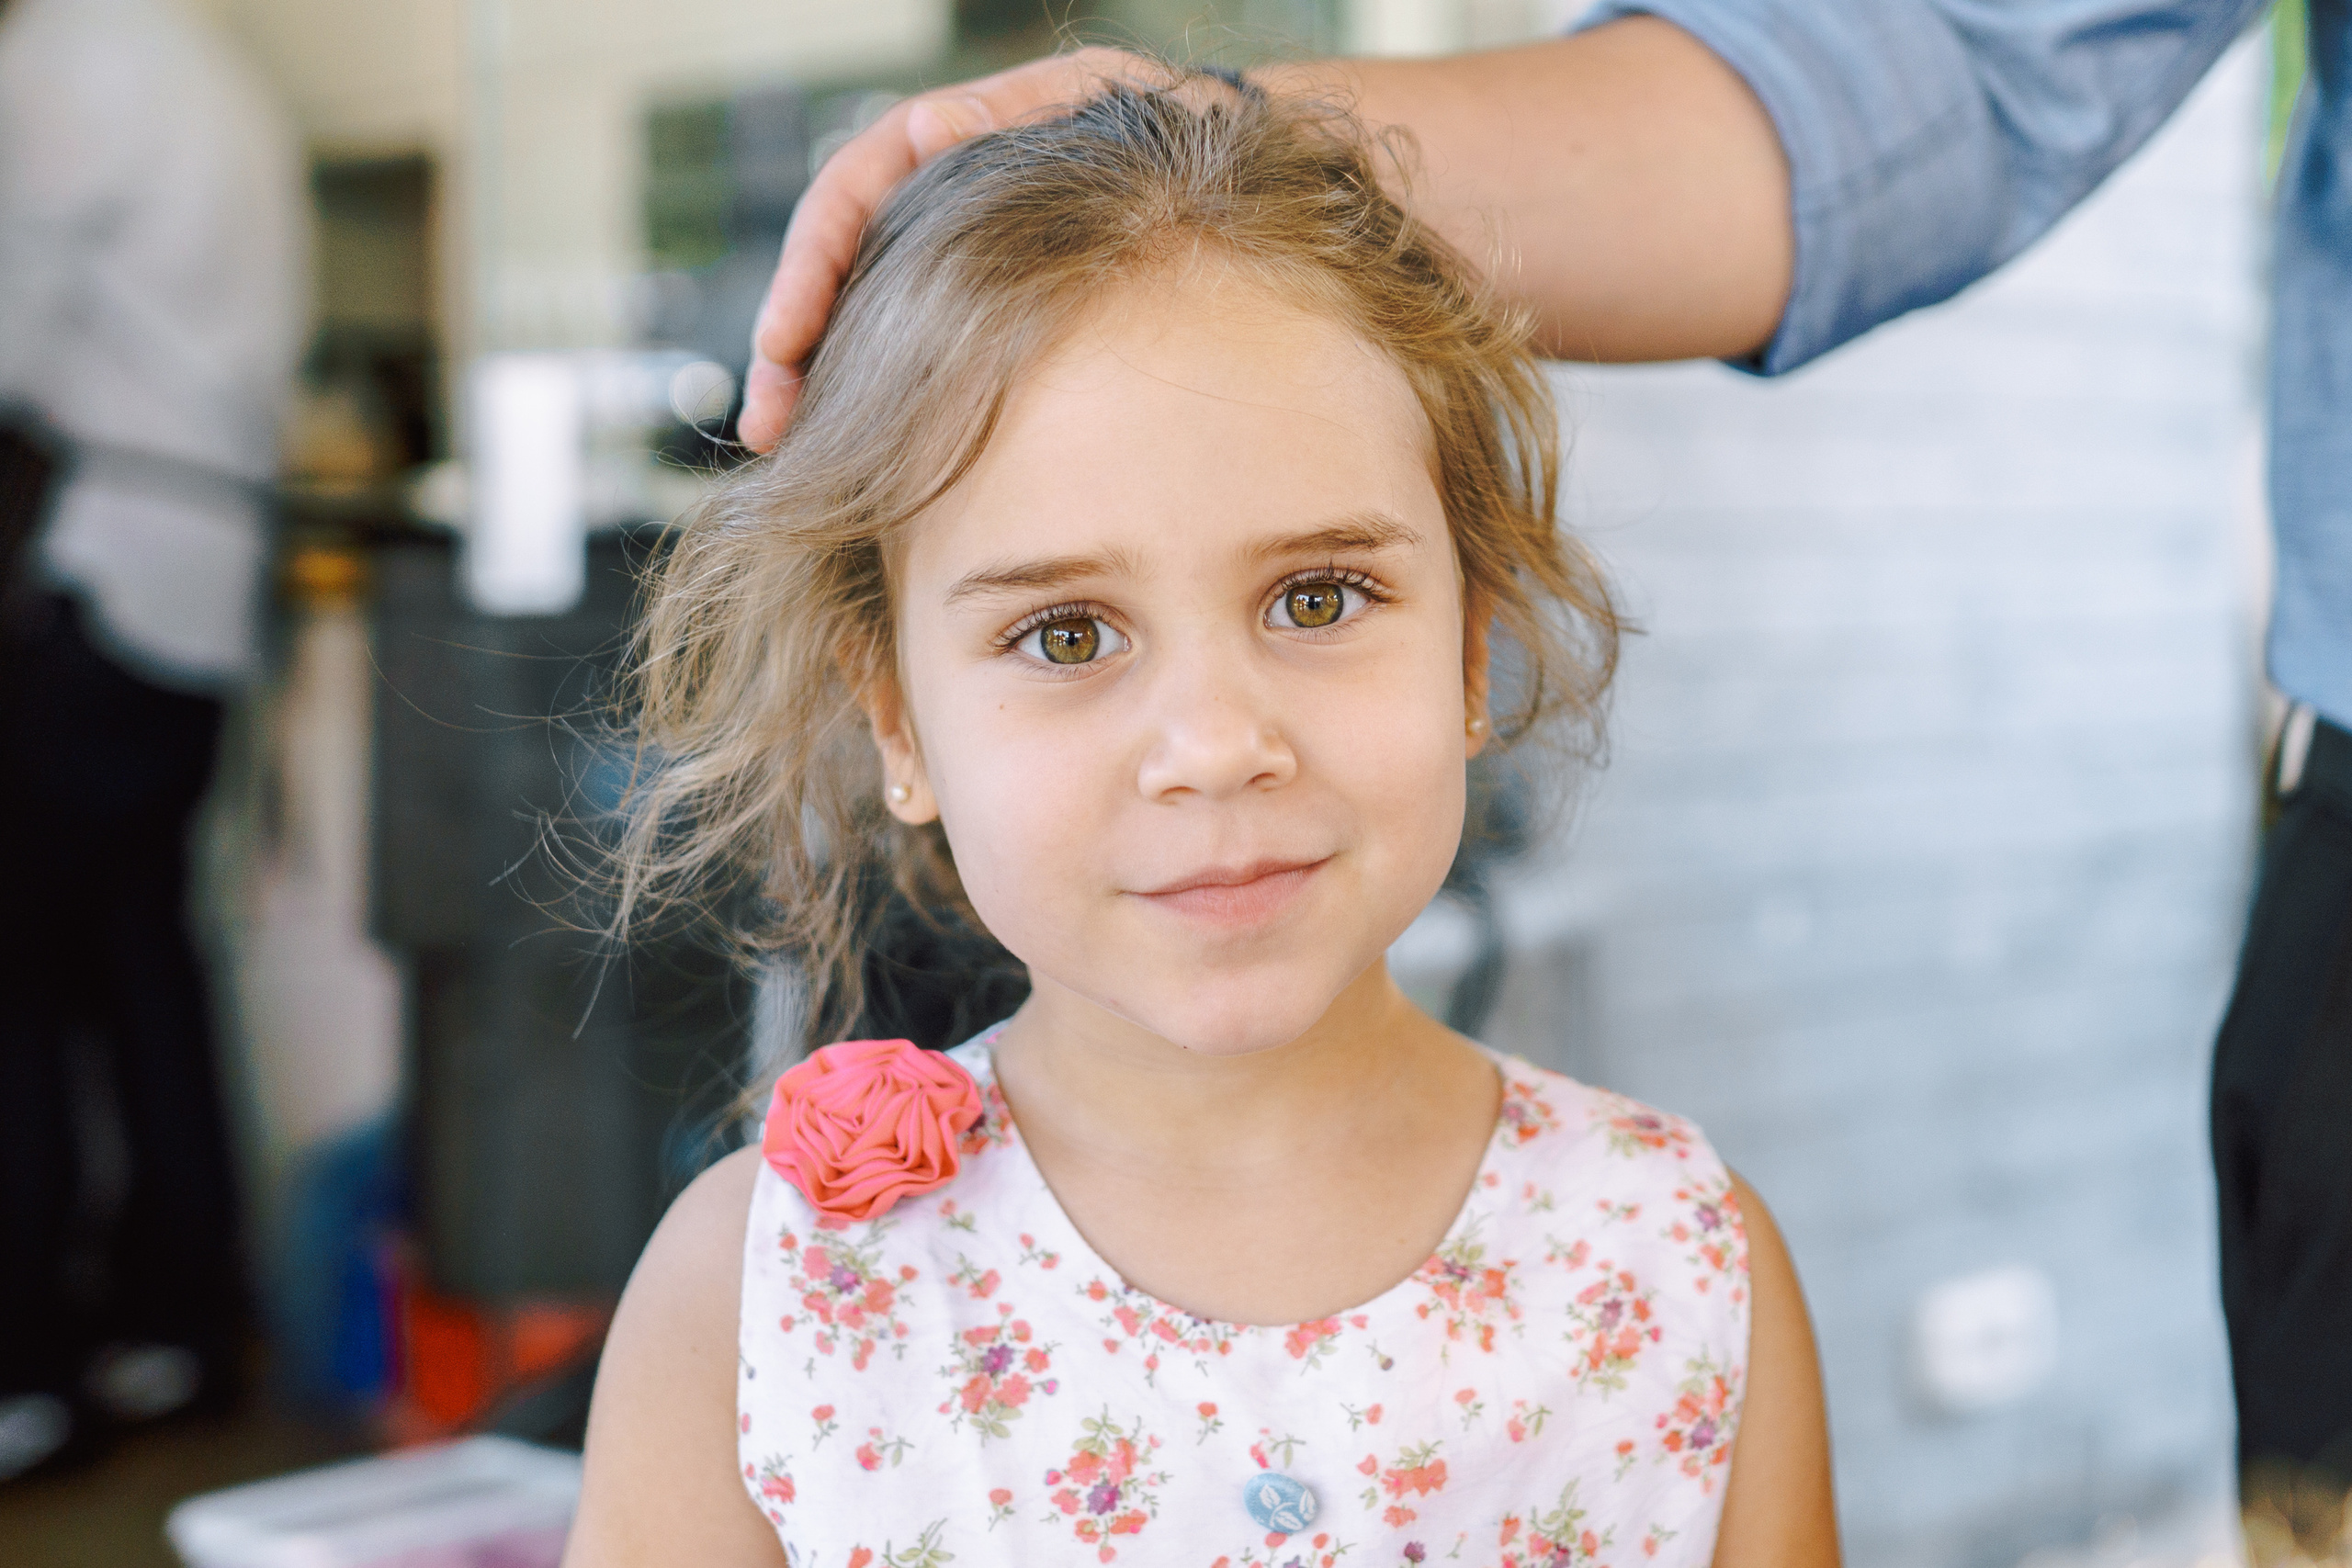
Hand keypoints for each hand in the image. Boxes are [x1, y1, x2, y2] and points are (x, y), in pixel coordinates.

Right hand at [740, 47, 1159, 450]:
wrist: (1213, 158)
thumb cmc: (1163, 125)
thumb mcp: (1091, 105)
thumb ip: (1013, 117)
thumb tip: (931, 132)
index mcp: (945, 137)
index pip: (850, 194)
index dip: (809, 269)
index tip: (782, 341)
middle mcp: (931, 194)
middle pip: (835, 266)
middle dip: (790, 349)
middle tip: (766, 424)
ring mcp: (948, 251)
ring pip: (861, 312)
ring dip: (817, 378)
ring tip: (786, 445)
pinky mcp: (971, 301)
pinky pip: (906, 340)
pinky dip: (872, 385)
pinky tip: (851, 440)